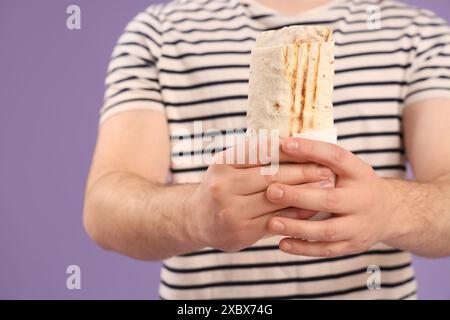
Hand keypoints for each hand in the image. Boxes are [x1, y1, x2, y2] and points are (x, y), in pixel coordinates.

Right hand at [186, 143, 333, 252]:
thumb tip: (296, 142)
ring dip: (305, 192)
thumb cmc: (222, 187)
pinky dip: (297, 213)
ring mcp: (231, 211)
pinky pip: (276, 220)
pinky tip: (312, 207)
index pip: (261, 152)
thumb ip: (254, 155)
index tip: (312, 149)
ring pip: (276, 199)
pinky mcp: (241, 232)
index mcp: (222, 164)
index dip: (290, 151)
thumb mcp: (228, 165)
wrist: (197, 220)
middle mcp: (223, 186)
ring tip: (326, 186)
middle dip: (303, 171)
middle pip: (271, 176)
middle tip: (327, 168)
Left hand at [265, 137, 405, 256]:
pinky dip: (303, 248)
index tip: (285, 145)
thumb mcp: (347, 168)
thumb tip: (283, 144)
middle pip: (330, 200)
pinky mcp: (352, 246)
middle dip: (299, 197)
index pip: (336, 157)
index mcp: (359, 173)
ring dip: (297, 227)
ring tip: (272, 223)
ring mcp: (358, 226)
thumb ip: (320, 159)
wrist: (390, 213)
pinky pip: (326, 250)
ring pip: (327, 230)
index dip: (311, 150)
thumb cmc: (355, 184)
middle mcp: (362, 199)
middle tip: (272, 192)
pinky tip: (283, 244)